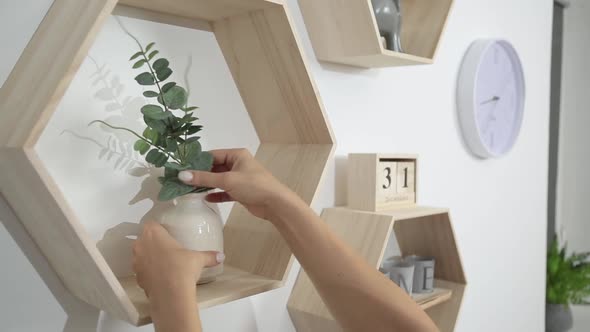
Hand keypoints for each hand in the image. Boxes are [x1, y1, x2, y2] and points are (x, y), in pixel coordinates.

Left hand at [132, 222, 223, 298]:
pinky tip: (160, 277)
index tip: (167, 233)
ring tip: (163, 263)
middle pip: (144, 239)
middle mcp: (141, 245)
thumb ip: (209, 256)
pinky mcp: (136, 277)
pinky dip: (148, 272)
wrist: (170, 294)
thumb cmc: (182, 268)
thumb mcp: (198, 259)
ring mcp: (136, 261)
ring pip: (140, 255)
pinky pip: (141, 270)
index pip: (151, 224)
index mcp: (153, 233)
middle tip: (167, 248)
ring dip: (149, 257)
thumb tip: (221, 256)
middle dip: (153, 242)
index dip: (158, 228)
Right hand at [178, 149, 294, 220]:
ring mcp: (239, 178)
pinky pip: (224, 191)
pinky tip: (205, 198)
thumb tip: (182, 175)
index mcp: (236, 155)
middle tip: (182, 180)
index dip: (196, 161)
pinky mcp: (241, 191)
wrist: (274, 204)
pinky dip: (216, 194)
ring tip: (189, 190)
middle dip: (200, 175)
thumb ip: (204, 178)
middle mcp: (238, 164)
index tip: (181, 168)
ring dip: (206, 185)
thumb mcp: (227, 180)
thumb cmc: (253, 186)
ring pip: (218, 180)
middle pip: (214, 167)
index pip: (212, 155)